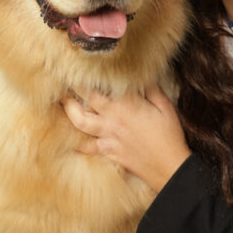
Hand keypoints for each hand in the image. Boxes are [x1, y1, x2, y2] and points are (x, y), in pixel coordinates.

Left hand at [63, 86, 191, 191]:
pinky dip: (78, 141)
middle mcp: (112, 119)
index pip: (104, 84)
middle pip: (86, 99)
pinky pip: (88, 147)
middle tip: (64, 79)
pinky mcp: (109, 152)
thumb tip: (141, 77)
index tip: (81, 66)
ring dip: (69, 111)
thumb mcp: (165, 107)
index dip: (90, 74)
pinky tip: (70, 137)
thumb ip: (151, 89)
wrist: (169, 167)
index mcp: (126, 105)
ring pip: (80, 122)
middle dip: (74, 88)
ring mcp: (108, 137)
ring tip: (62, 103)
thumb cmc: (170, 135)